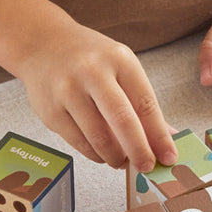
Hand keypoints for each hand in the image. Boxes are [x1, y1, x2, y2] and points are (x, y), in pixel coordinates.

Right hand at [16, 19, 177, 172]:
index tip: (169, 157)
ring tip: (123, 161)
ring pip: (99, 138)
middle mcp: (93, 72)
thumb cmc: (88, 57)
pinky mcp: (51, 111)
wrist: (42, 44)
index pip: (145, 103)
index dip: (159, 136)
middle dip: (139, 151)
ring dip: (116, 157)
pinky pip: (79, 143)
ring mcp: (68, 91)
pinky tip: (102, 153)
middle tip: (147, 167)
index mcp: (119, 59)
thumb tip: (167, 137)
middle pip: (123, 120)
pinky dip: (95, 155)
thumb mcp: (120, 65)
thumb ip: (142, 101)